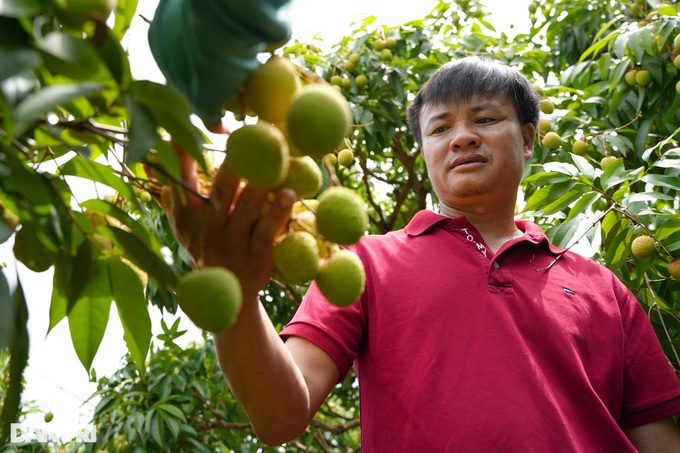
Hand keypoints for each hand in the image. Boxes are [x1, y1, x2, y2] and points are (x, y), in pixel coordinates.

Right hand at [160, 137, 295, 302]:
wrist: (226, 297)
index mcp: (188, 215)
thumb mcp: (184, 225)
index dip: (183, 153)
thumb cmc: (207, 249)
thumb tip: (161, 152)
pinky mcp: (257, 255)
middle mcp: (208, 226)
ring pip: (247, 208)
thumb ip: (176, 192)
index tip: (200, 128)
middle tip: (250, 138)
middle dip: (235, 164)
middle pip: (220, 190)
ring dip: (262, 184)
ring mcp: (233, 241)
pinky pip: (268, 230)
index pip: (180, 179)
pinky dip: (279, 211)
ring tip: (277, 163)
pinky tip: (289, 194)